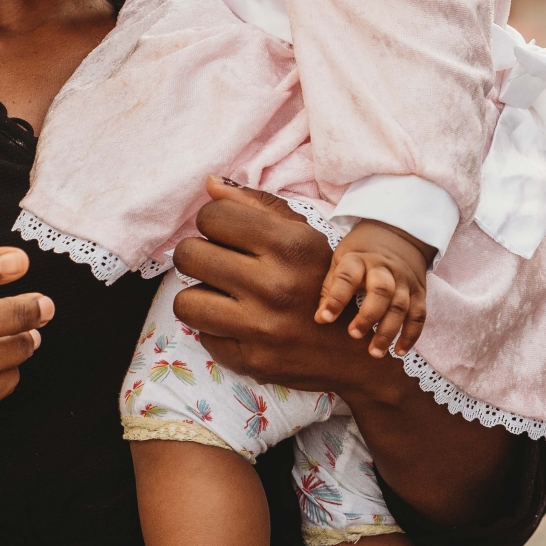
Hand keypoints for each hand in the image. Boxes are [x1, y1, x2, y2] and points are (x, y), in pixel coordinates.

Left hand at [172, 179, 520, 528]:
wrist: (360, 352)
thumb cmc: (326, 279)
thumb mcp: (303, 233)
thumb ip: (256, 205)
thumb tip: (208, 183)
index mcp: (288, 246)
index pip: (211, 216)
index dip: (214, 222)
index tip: (225, 232)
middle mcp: (274, 286)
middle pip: (190, 255)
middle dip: (199, 254)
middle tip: (217, 262)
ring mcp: (262, 329)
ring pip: (185, 301)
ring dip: (200, 294)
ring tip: (221, 293)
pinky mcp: (252, 361)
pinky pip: (203, 334)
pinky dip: (215, 327)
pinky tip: (237, 321)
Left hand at [315, 219, 433, 357]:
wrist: (398, 232)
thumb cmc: (362, 251)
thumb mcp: (342, 258)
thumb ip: (332, 286)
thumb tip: (320, 318)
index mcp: (359, 259)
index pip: (347, 277)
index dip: (335, 298)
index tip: (324, 318)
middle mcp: (384, 269)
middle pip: (381, 291)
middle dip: (368, 315)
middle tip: (354, 335)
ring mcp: (404, 280)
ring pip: (400, 306)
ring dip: (388, 331)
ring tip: (375, 352)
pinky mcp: (419, 292)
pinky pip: (418, 315)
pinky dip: (411, 335)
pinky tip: (399, 351)